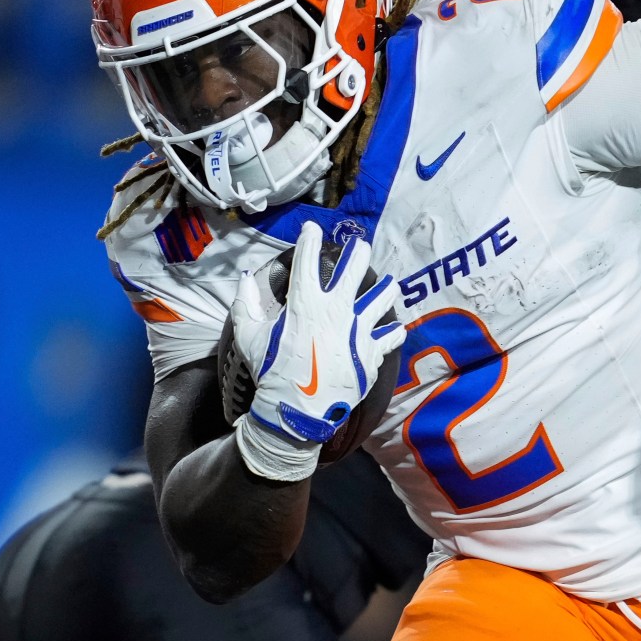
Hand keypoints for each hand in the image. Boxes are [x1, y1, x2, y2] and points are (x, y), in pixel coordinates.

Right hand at [231, 220, 404, 482]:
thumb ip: (245, 306)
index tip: (312, 228)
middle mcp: (337, 311)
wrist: (297, 412)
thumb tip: (244, 280)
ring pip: (381, 298)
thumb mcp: (250, 338)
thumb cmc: (271, 373)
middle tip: (361, 245)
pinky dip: (393, 332)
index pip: (308, 260)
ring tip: (390, 283)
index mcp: (306, 303)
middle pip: (355, 269)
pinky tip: (396, 328)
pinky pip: (389, 338)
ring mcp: (358, 332)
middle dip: (359, 251)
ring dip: (386, 288)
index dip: (310, 238)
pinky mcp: (371, 354)